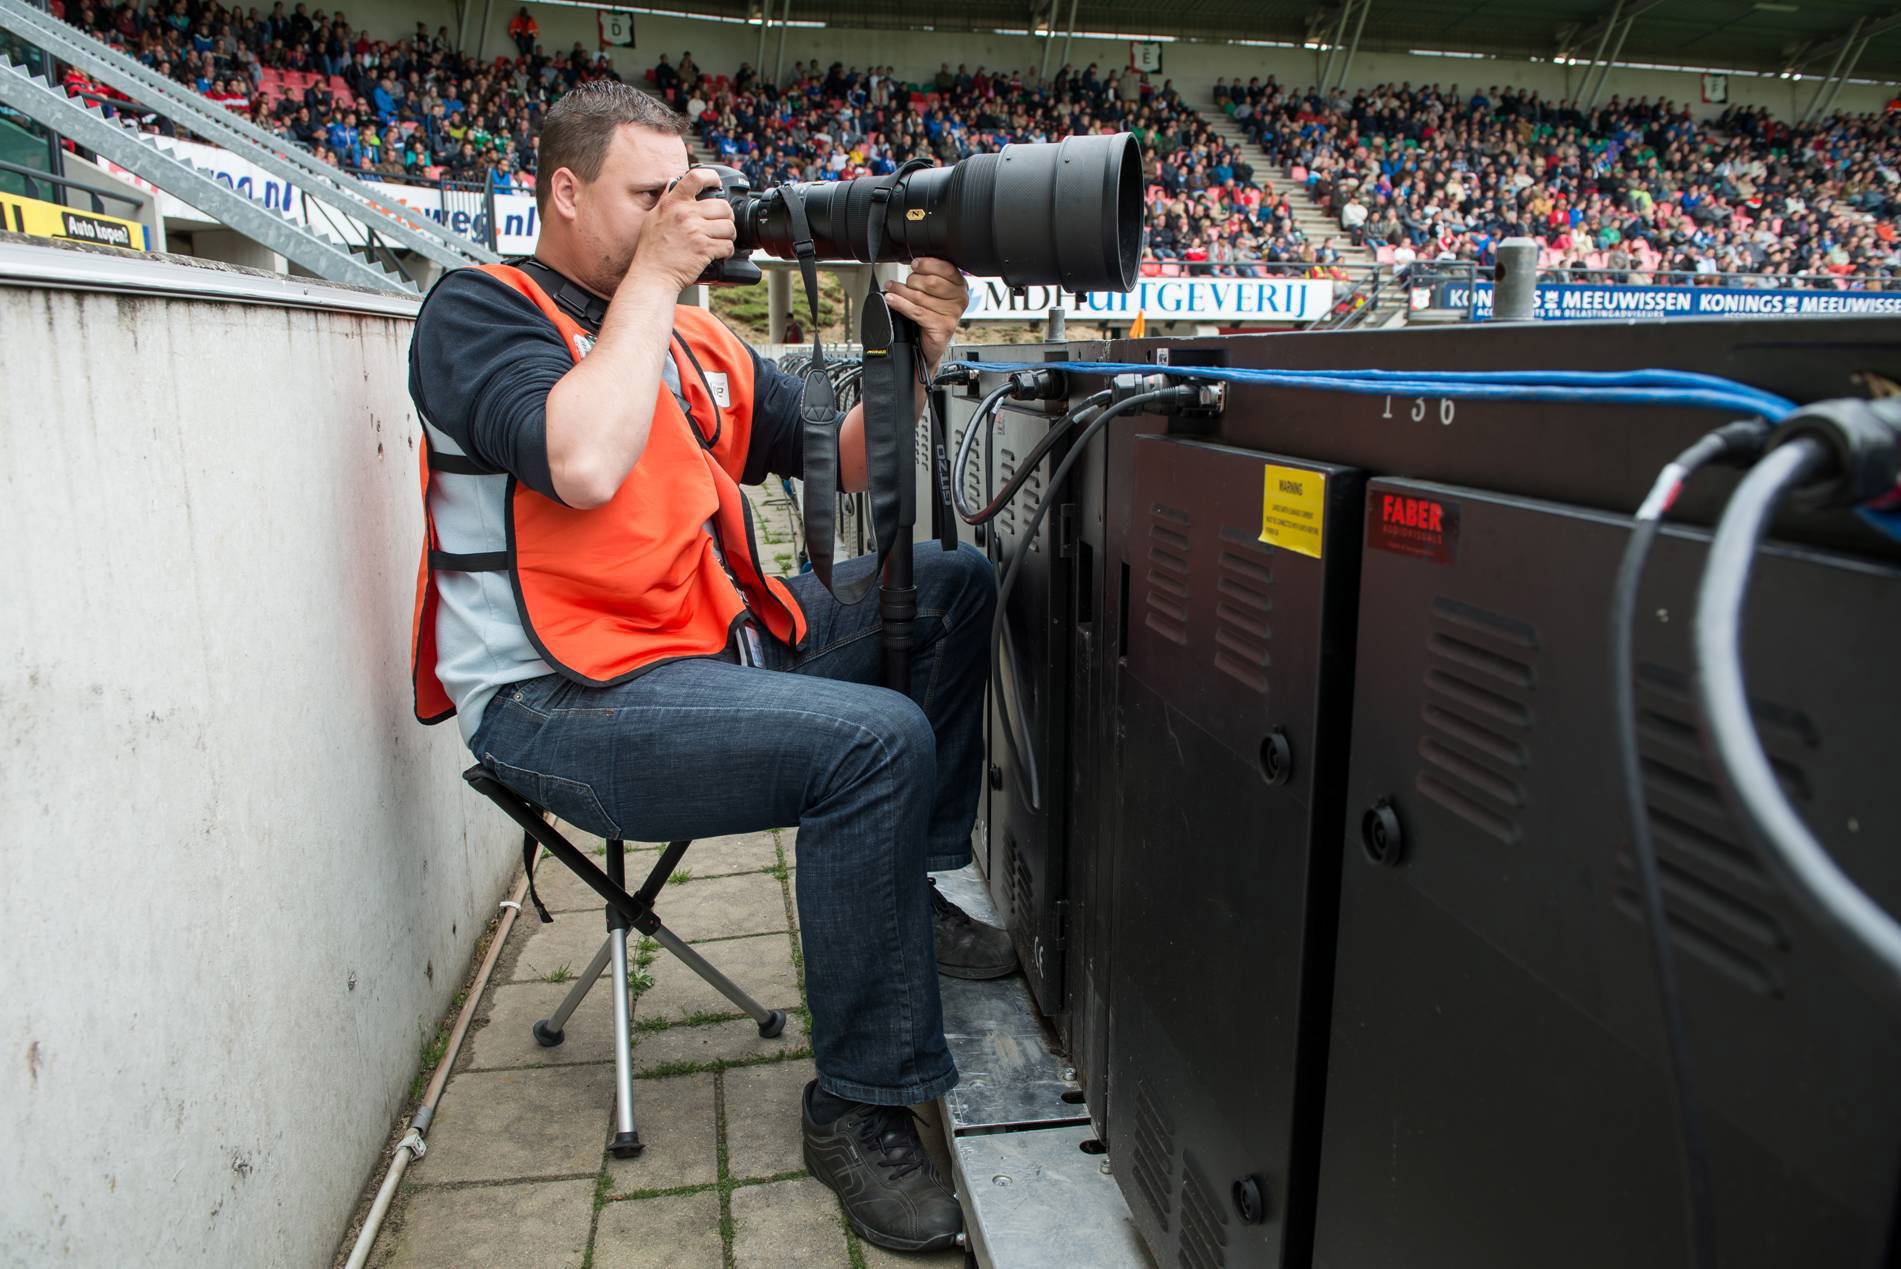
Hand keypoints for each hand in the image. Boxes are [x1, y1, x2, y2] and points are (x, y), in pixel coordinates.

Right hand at [628, 167, 735, 292]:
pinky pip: (727, 246)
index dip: (712, 177)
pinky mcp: (704, 249)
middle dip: (726, 217)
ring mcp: (696, 231)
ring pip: (729, 227)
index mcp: (673, 203)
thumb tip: (672, 182)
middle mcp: (685, 214)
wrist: (652, 276)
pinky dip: (727, 251)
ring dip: (729, 236)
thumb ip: (665, 199)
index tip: (717, 183)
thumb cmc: (651, 250)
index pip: (696, 177)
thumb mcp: (653, 217)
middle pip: (723, 206)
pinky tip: (719, 254)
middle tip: (721, 225)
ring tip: (720, 241)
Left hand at [880, 257, 967, 374]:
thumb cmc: (931, 315)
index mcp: (960, 286)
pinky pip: (916, 311)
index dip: (928, 264)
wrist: (930, 344)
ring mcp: (952, 314)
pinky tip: (892, 299)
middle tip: (901, 283)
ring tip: (890, 289)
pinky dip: (901, 304)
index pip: (946, 268)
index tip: (914, 264)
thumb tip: (913, 263)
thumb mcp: (934, 293)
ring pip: (920, 297)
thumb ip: (929, 277)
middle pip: (931, 282)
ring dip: (901, 291)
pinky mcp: (942, 327)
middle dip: (912, 280)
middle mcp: (959, 299)